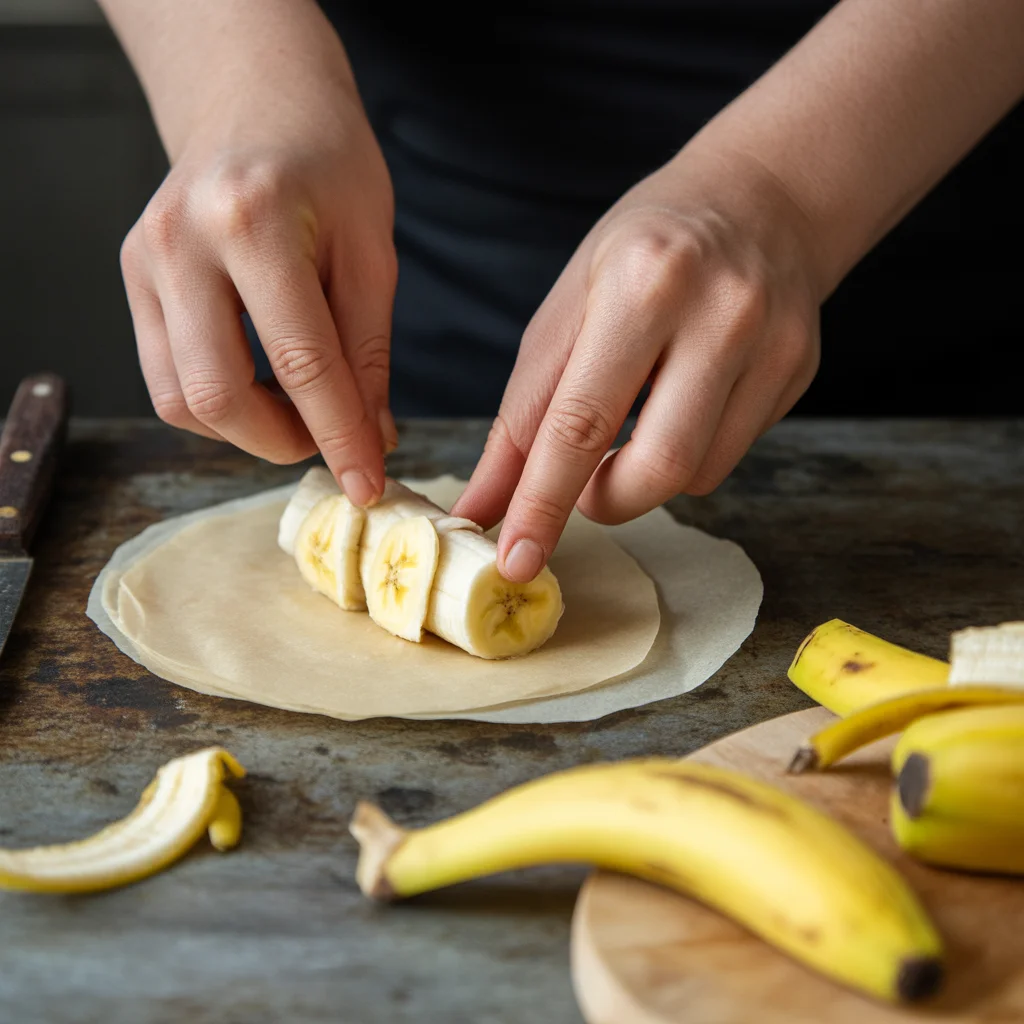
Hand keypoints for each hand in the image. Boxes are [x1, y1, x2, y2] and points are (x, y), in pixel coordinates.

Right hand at [119, 58, 396, 505]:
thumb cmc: (329, 164)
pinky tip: (262, 385)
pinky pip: (166, 377)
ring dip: (248, 430)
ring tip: (301, 410)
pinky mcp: (132, 278)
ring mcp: (144, 260)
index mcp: (253, 219)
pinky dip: (218, 403)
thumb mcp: (372, 250)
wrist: (257, 100)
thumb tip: (371, 439)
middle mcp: (181, 241)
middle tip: (332, 440)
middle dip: (284, 442)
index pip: (300, 362)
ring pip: (181, 399)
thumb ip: (368, 350)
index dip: (339, 436)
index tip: (368, 485)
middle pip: (217, 395)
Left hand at [452, 147, 821, 580]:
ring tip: (633, 424)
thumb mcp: (567, 308)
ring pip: (696, 475)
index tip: (514, 562)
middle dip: (603, 503)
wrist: (762, 197)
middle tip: (581, 486)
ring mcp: (773, 345)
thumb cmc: (642, 249)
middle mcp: (718, 315)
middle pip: (657, 468)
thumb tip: (484, 505)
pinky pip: (728, 457)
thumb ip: (523, 412)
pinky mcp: (800, 371)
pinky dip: (685, 454)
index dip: (542, 504)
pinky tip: (682, 403)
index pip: (581, 422)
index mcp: (641, 284)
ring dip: (643, 478)